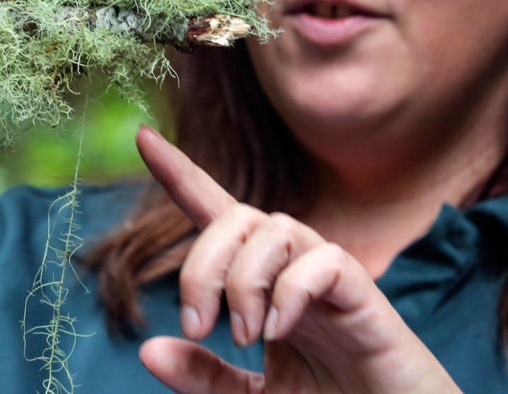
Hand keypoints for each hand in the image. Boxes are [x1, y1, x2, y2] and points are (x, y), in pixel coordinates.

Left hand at [135, 126, 460, 393]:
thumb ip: (204, 376)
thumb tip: (149, 349)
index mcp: (264, 283)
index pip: (218, 214)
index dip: (182, 175)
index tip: (142, 137)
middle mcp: (294, 268)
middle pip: (238, 214)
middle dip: (202, 262)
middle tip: (199, 325)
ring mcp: (331, 279)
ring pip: (277, 227)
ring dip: (243, 280)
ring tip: (244, 337)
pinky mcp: (365, 298)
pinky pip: (325, 263)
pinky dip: (290, 292)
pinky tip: (278, 332)